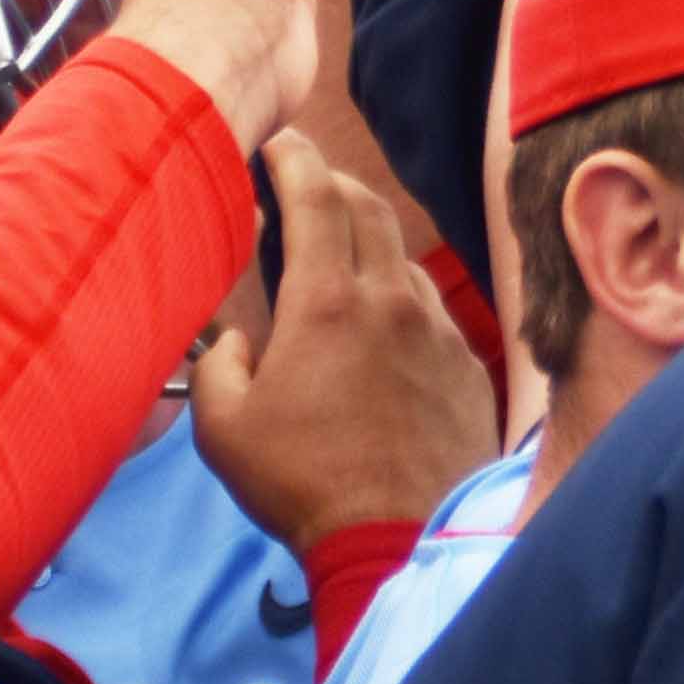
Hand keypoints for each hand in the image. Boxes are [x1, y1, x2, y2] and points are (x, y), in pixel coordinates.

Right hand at [193, 133, 496, 552]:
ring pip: (404, 259)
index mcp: (326, 303)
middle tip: (307, 184)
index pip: (316, 196)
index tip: (278, 142)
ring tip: (343, 261)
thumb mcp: (223, 429)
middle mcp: (390, 301)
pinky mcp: (466, 369)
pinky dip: (402, 302)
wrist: (399, 541)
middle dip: (333, 183)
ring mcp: (437, 333)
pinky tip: (383, 330)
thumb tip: (233, 343)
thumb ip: (217, 366)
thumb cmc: (302, 485)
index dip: (294, 157)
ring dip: (371, 244)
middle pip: (368, 208)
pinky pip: (432, 313)